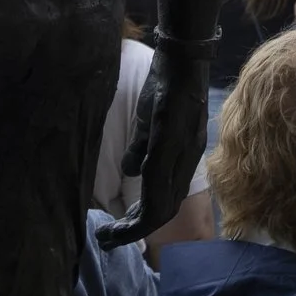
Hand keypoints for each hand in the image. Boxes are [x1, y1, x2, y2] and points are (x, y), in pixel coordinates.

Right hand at [95, 46, 211, 249]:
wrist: (181, 55)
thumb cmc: (165, 88)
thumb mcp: (150, 125)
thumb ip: (141, 150)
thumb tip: (131, 173)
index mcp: (182, 160)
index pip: (166, 203)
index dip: (143, 223)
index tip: (118, 232)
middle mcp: (186, 160)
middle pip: (165, 209)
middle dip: (136, 231)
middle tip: (109, 240)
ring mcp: (180, 149)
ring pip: (163, 201)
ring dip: (137, 223)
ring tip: (110, 233)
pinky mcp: (170, 135)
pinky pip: (157, 176)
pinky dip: (143, 199)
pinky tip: (126, 210)